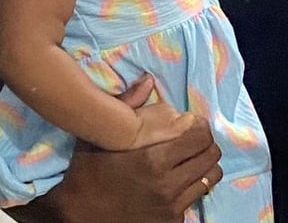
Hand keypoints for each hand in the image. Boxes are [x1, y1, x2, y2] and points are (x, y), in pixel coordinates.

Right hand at [12, 75, 222, 222]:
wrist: (76, 217)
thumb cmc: (88, 173)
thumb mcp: (101, 137)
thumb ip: (128, 105)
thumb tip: (148, 80)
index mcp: (154, 160)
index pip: (202, 137)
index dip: (200, 127)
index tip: (192, 124)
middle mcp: (168, 184)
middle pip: (211, 156)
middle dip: (205, 144)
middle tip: (194, 140)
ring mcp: (171, 206)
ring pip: (210, 177)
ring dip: (204, 165)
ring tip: (191, 159)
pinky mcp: (171, 222)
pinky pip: (197, 198)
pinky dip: (193, 187)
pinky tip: (180, 181)